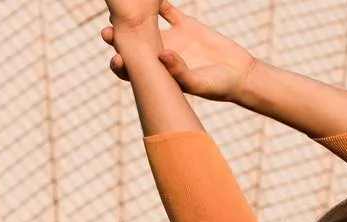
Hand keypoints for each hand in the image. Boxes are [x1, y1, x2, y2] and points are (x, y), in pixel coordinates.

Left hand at [103, 0, 255, 99]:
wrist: (240, 74)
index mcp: (160, 75)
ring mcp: (172, 39)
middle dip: (118, 40)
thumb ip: (179, 71)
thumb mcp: (199, 83)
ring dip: (134, 18)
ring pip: (146, 26)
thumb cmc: (219, 87)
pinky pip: (167, 10)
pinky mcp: (184, 25)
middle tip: (106, 32)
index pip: (135, 71)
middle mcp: (161, 57)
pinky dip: (158, 0)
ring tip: (122, 8)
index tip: (114, 58)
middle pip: (134, 46)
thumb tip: (161, 55)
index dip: (121, 65)